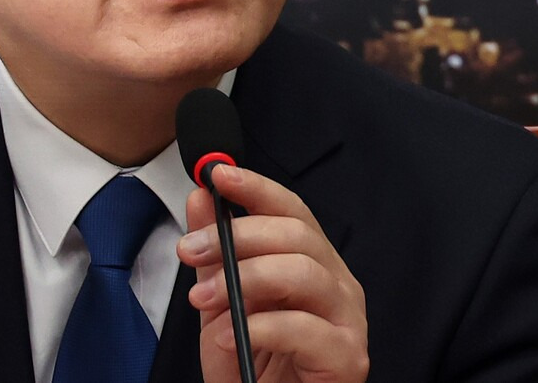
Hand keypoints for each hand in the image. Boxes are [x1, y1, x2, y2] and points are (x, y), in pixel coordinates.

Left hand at [176, 164, 368, 382]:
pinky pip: (304, 327)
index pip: (291, 209)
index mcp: (312, 260)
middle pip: (295, 234)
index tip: (218, 175)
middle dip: (235, 236)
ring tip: (203, 300)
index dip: (256, 187)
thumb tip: (199, 197)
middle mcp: (337, 282)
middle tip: (190, 250)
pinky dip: (259, 328)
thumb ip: (213, 250)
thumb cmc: (249, 362)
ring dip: (243, 280)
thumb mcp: (218, 299)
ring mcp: (348, 319)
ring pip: (301, 272)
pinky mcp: (348, 358)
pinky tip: (230, 338)